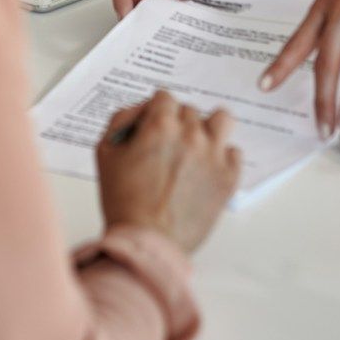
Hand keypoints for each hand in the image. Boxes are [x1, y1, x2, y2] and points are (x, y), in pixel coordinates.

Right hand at [95, 91, 240, 253]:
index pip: (164, 97)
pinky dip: (222, 157)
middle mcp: (190, 133)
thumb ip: (121, 120)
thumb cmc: (123, 202)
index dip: (155, 112)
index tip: (152, 127)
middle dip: (177, 124)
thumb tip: (141, 109)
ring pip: (221, 120)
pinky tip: (207, 170)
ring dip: (209, 128)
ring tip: (198, 146)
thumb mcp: (105, 152)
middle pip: (189, 111)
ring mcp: (213, 155)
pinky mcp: (228, 177)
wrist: (147, 242)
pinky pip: (234, 152)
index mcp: (160, 124)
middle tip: (167, 148)